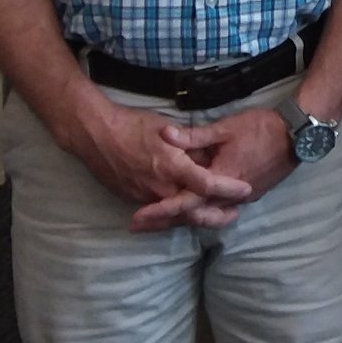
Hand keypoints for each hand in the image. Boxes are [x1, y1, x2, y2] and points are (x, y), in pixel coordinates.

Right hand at [63, 99, 252, 231]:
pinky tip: (187, 213)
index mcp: (172, 166)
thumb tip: (211, 154)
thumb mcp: (168, 128)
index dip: (228, 187)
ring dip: (197, 217)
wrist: (95, 134)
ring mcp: (145, 195)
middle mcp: (160, 186)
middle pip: (194, 209)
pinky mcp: (133, 198)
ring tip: (217, 216)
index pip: (207, 183)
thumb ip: (191, 144)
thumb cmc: (133, 125)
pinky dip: (175, 215)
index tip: (246, 189)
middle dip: (216, 215)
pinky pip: (159, 212)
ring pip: (176, 215)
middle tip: (234, 214)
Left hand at [135, 109, 296, 231]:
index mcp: (221, 179)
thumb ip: (194, 137)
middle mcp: (230, 196)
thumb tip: (164, 135)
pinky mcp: (250, 195)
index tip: (138, 218)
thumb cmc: (261, 128)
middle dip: (164, 221)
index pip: (185, 201)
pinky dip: (201, 212)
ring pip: (206, 215)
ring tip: (159, 221)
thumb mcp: (225, 128)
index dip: (160, 210)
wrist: (297, 134)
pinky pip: (220, 210)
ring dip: (182, 218)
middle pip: (192, 215)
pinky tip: (191, 209)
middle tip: (139, 226)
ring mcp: (242, 198)